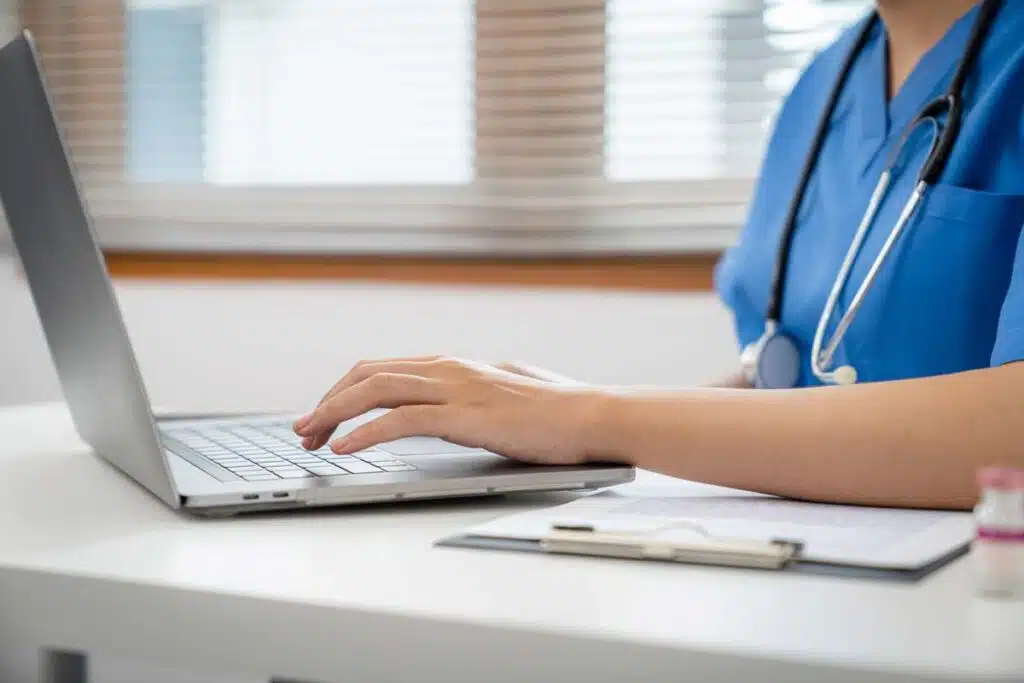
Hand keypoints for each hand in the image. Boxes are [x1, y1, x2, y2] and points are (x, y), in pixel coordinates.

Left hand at [292, 356, 603, 464]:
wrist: (591, 415)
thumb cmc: (555, 411)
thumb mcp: (502, 395)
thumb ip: (471, 396)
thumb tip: (452, 408)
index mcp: (453, 365)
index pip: (382, 369)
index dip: (345, 390)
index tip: (324, 416)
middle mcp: (447, 369)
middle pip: (367, 374)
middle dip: (327, 401)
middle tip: (303, 430)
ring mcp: (454, 389)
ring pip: (375, 390)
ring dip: (334, 413)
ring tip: (309, 437)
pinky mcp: (464, 416)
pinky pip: (400, 420)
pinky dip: (366, 433)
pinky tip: (346, 448)